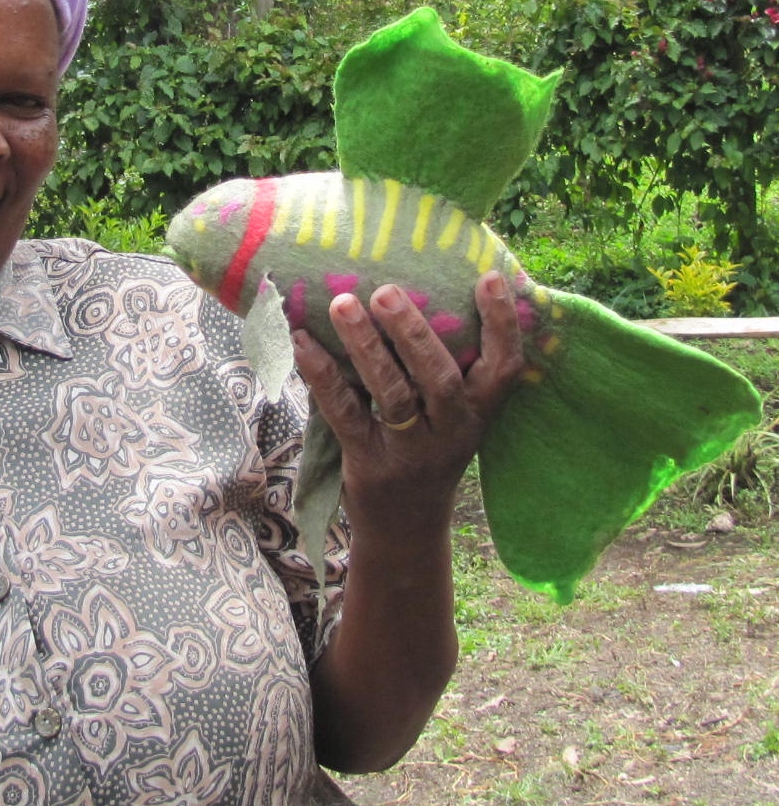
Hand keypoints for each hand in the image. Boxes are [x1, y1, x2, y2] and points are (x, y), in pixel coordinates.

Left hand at [292, 270, 525, 541]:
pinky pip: (343, 412)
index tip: (489, 277)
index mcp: (478, 414)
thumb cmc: (427, 451)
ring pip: (391, 393)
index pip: (503, 368)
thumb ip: (447, 368)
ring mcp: (409, 451)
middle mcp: (450, 432)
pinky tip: (302, 341)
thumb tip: (421, 289)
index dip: (502, 324)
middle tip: (386, 290)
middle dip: (413, 332)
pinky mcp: (367, 462)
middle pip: (439, 378)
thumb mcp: (451, 418)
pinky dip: (321, 374)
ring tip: (344, 303)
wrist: (405, 528)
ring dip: (365, 345)